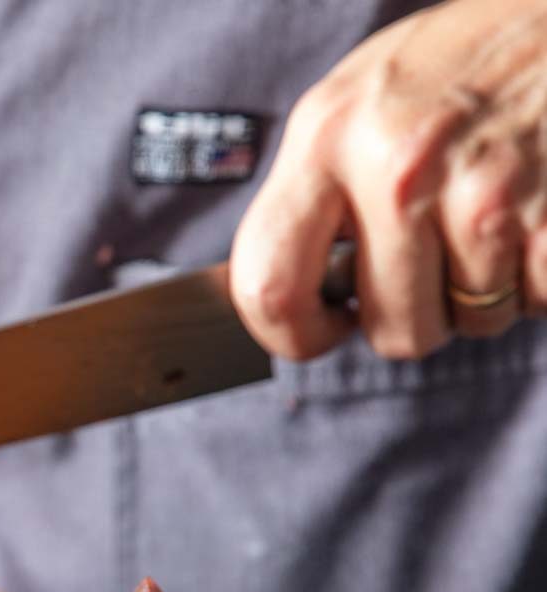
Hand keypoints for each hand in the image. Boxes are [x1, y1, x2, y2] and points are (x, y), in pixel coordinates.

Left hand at [231, 0, 546, 359]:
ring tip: (496, 210)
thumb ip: (311, 195)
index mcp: (325, 138)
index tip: (327, 324)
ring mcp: (484, 191)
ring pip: (474, 322)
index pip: (266, 287)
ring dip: (488, 288)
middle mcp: (398, 166)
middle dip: (419, 313)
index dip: (294, 333)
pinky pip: (537, 300)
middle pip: (394, 332)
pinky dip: (540, 275)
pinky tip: (538, 209)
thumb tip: (274, 295)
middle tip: (437, 256)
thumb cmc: (458, 64)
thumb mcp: (357, 102)